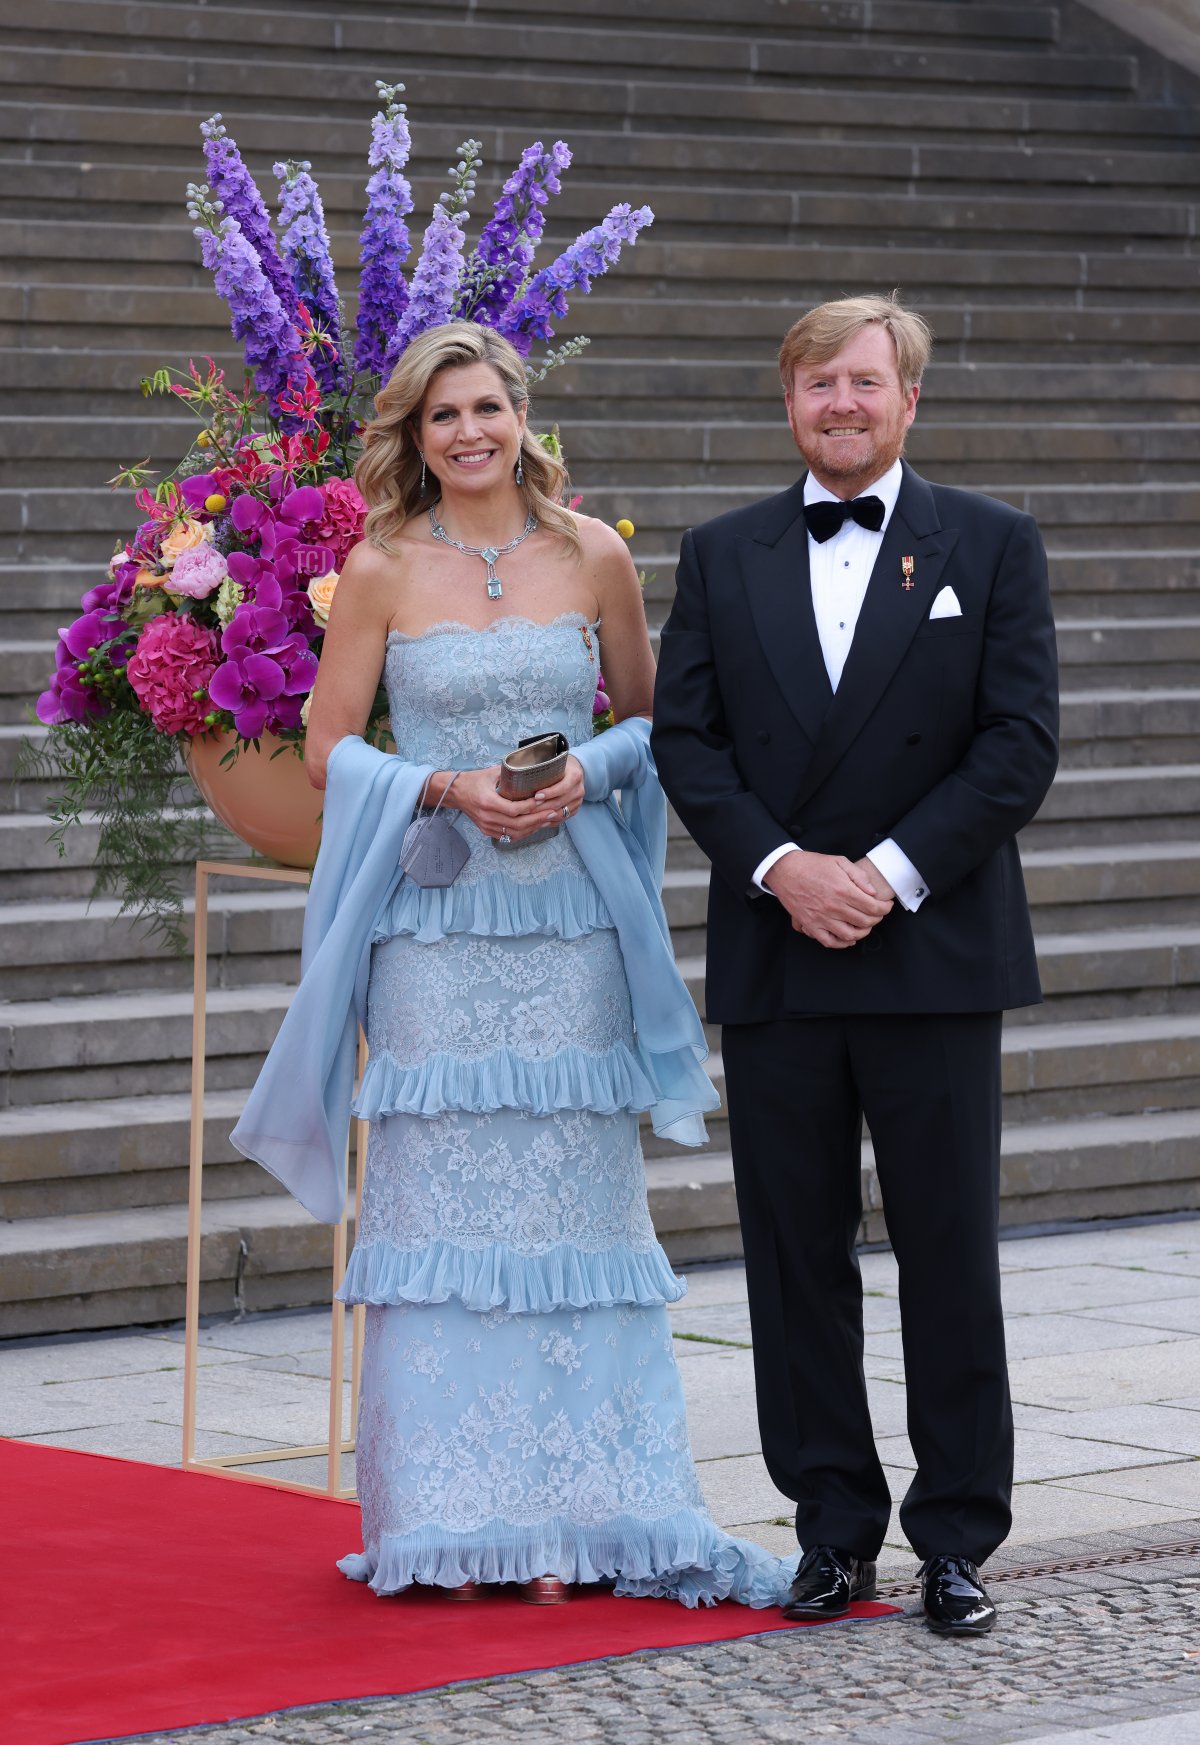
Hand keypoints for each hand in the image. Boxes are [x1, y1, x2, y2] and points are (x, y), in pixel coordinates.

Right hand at [442, 763, 575, 843]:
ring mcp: (487, 826)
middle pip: (517, 824)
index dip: (530, 806)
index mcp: (487, 801)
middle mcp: (487, 817)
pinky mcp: (487, 831)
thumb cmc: (473, 780)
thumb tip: (530, 767)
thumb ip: (510, 772)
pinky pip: (508, 836)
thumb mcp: (491, 773)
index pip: (514, 808)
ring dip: (533, 828)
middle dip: (537, 819)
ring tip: (547, 820)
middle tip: (553, 812)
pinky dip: (523, 832)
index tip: (543, 800)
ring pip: (514, 833)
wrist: (455, 793)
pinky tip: (534, 826)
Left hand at [530, 754, 585, 820]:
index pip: (562, 788)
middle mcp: (578, 790)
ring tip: (530, 816)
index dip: (549, 793)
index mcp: (575, 776)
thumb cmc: (561, 766)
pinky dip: (550, 821)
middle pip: (559, 802)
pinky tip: (539, 821)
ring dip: (544, 816)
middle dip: (542, 807)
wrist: (575, 770)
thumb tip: (525, 777)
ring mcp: (578, 801)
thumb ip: (545, 769)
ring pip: (560, 813)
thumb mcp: (556, 763)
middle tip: (528, 808)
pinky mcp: (575, 809)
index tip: (536, 796)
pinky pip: (562, 819)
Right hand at [763, 849, 892, 948]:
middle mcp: (834, 907)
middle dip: (877, 919)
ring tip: (866, 926)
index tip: (887, 906)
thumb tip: (872, 892)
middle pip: (864, 921)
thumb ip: (859, 876)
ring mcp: (821, 918)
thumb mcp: (839, 861)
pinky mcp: (811, 925)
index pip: (872, 906)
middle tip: (878, 914)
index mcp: (843, 890)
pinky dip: (842, 943)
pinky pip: (829, 941)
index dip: (885, 908)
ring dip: (863, 932)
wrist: (785, 870)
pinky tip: (848, 939)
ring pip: (850, 934)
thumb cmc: (812, 864)